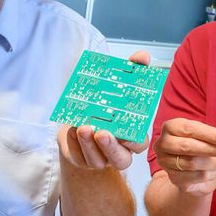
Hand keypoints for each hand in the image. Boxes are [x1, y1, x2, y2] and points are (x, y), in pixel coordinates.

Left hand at [57, 50, 151, 170]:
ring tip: (83, 127)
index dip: (134, 141)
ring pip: (97, 160)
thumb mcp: (119, 85)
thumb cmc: (106, 105)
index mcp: (131, 136)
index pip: (139, 144)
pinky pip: (78, 155)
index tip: (126, 132)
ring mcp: (99, 157)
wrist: (81, 116)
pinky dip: (74, 142)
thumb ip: (133, 70)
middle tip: (102, 132)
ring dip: (89, 145)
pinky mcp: (80, 158)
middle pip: (121, 159)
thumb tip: (143, 56)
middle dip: (111, 147)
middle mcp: (117, 150)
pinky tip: (72, 128)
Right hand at [154, 118, 215, 195]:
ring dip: (212, 163)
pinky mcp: (173, 179)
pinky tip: (212, 171)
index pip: (188, 128)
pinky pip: (195, 177)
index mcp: (171, 127)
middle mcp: (163, 144)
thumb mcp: (207, 138)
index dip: (208, 134)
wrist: (192, 173)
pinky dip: (209, 174)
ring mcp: (165, 162)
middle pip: (187, 146)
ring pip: (191, 163)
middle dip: (212, 149)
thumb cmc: (201, 149)